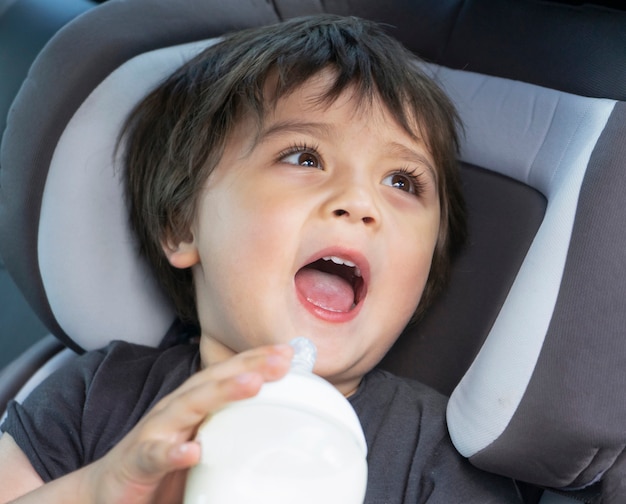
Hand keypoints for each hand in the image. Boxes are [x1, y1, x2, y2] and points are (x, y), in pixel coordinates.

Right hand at [84, 344, 293, 503]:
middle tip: (282, 359)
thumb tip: (274, 440)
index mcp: (191, 406)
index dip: (255, 360)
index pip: (225, 375)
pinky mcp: (136, 463)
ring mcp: (154, 433)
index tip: (289, 353)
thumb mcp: (201, 444)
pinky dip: (172, 452)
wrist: (105, 493)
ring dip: (220, 393)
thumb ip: (229, 435)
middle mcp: (174, 411)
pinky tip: (192, 451)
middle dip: (248, 366)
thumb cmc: (160, 466)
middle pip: (212, 381)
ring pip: (188, 407)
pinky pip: (155, 456)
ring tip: (251, 384)